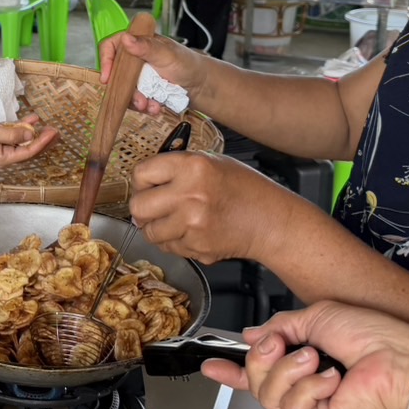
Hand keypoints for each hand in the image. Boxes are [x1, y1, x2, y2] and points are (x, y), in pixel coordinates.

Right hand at [0, 111, 58, 167]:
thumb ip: (14, 134)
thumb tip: (31, 134)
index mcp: (3, 159)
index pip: (28, 152)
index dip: (42, 142)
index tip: (53, 132)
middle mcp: (3, 155)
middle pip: (27, 148)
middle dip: (42, 139)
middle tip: (56, 130)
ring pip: (21, 140)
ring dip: (32, 131)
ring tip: (46, 124)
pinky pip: (13, 133)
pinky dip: (21, 126)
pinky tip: (31, 119)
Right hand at [100, 31, 204, 113]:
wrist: (201, 85)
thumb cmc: (187, 63)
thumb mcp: (166, 54)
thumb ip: (146, 47)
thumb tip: (125, 39)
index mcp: (137, 42)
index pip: (111, 47)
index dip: (105, 61)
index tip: (107, 78)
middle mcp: (134, 58)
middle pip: (116, 74)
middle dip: (126, 90)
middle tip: (139, 101)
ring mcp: (137, 76)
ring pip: (124, 90)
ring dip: (136, 101)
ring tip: (152, 107)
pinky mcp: (142, 90)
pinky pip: (134, 101)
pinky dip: (144, 107)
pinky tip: (156, 108)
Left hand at [128, 150, 291, 264]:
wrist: (270, 220)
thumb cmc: (244, 189)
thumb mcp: (212, 161)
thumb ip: (177, 166)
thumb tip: (145, 179)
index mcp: (192, 167)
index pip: (141, 173)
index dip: (142, 181)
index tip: (147, 185)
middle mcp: (189, 195)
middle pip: (138, 207)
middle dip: (143, 207)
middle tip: (153, 206)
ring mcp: (192, 224)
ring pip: (149, 232)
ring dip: (157, 227)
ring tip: (174, 220)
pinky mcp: (196, 247)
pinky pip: (168, 247)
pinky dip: (174, 241)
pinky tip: (191, 231)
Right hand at [201, 302, 408, 408]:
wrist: (399, 356)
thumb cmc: (370, 332)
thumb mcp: (315, 317)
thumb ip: (279, 327)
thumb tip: (252, 336)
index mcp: (304, 364)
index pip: (260, 374)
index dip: (232, 372)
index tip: (210, 365)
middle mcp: (306, 390)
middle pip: (255, 382)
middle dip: (262, 358)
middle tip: (282, 343)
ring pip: (268, 395)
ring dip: (288, 369)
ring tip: (315, 358)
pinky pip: (292, 406)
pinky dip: (310, 385)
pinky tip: (333, 378)